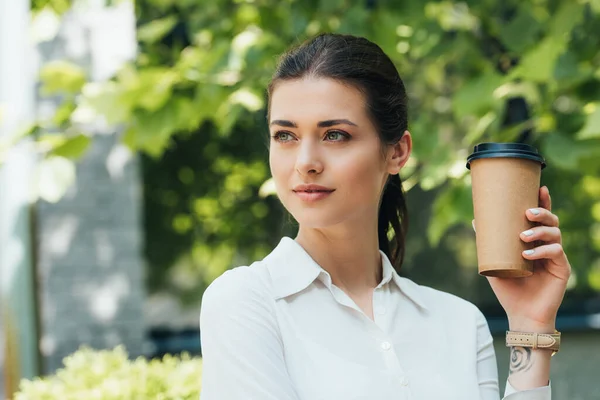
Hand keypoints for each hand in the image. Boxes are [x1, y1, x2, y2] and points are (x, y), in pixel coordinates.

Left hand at [474, 186, 570, 331]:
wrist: (520, 314)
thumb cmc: (508, 288)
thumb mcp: (494, 261)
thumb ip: (487, 242)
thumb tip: (475, 220)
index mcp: (534, 241)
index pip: (541, 217)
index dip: (543, 201)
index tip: (540, 188)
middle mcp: (547, 245)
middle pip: (551, 221)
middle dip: (542, 212)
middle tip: (527, 212)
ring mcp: (556, 257)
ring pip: (555, 233)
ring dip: (539, 231)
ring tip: (523, 236)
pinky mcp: (562, 269)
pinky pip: (555, 252)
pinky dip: (541, 251)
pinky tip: (527, 254)